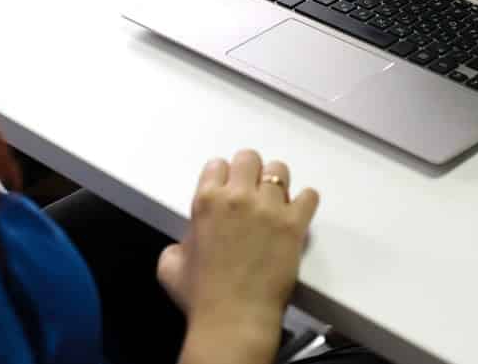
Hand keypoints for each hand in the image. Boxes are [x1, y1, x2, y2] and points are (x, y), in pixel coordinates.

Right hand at [159, 151, 319, 363]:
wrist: (233, 319)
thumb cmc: (202, 297)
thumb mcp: (170, 266)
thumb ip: (177, 244)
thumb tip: (184, 246)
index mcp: (206, 202)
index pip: (217, 165)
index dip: (222, 177)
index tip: (228, 186)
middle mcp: (237, 198)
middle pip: (249, 158)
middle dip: (250, 172)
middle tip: (252, 189)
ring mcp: (268, 209)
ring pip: (279, 170)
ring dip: (277, 184)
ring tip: (276, 200)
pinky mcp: (293, 224)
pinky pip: (308, 196)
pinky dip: (305, 201)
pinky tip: (298, 212)